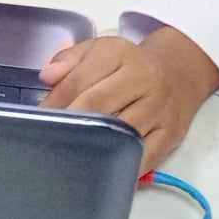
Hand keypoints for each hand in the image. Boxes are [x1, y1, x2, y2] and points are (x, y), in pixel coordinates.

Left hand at [38, 27, 218, 172]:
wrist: (179, 72)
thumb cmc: (130, 64)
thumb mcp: (101, 50)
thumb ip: (70, 59)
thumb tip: (47, 77)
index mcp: (120, 54)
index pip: (79, 79)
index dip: (55, 101)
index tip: (39, 116)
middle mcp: (143, 79)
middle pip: (97, 105)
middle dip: (69, 122)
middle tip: (49, 137)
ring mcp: (158, 108)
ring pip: (120, 132)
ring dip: (93, 145)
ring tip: (70, 154)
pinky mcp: (170, 134)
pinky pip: (143, 156)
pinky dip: (122, 165)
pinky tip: (103, 169)